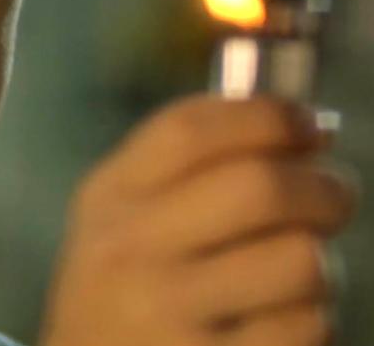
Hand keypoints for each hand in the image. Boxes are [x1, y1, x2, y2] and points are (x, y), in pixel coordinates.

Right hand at [38, 95, 358, 345]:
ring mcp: (165, 315)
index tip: (310, 124)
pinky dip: (308, 321)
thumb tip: (309, 123)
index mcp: (108, 198)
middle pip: (259, 187)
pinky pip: (306, 328)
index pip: (190, 130)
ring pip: (300, 260)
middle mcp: (129, 251)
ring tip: (293, 275)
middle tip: (332, 198)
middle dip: (322, 186)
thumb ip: (191, 165)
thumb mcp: (124, 216)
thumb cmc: (122, 286)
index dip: (267, 115)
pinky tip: (275, 322)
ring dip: (318, 263)